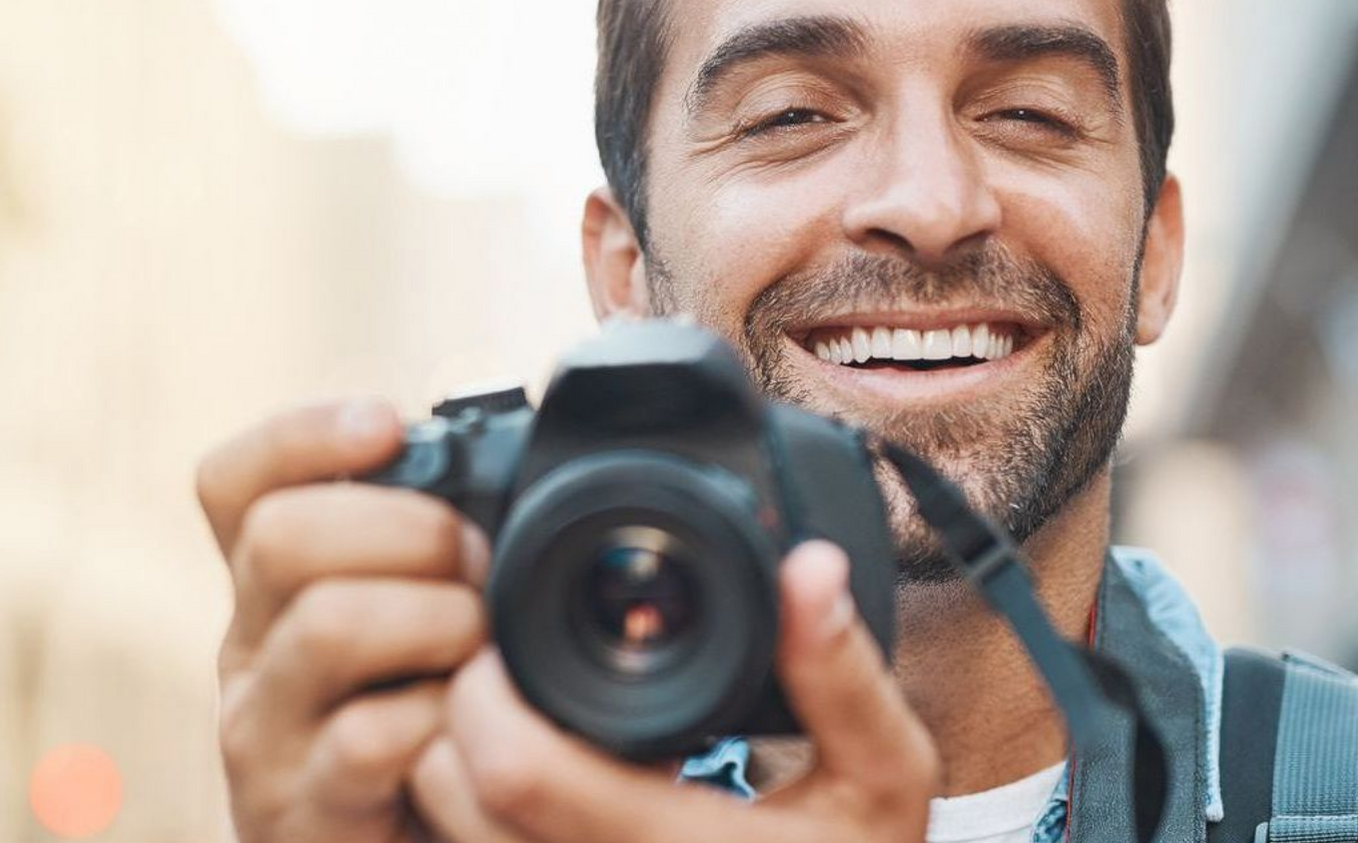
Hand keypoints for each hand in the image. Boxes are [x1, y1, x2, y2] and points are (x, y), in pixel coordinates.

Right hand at [196, 398, 490, 842]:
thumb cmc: (438, 714)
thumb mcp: (426, 608)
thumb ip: (439, 533)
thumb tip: (503, 426)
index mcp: (279, 584)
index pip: (238, 481)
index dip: (303, 434)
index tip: (389, 426)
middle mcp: (251, 647)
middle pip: (280, 534)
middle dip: (410, 529)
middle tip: (480, 568)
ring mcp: (264, 733)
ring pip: (327, 624)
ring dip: (436, 619)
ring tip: (483, 646)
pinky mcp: (302, 814)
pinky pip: (367, 737)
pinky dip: (439, 718)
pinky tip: (470, 723)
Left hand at [409, 540, 938, 842]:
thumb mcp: (884, 776)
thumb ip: (845, 676)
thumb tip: (810, 567)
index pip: (516, 772)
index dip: (489, 689)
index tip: (509, 638)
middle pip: (453, 797)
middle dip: (458, 715)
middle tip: (503, 669)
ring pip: (447, 832)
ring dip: (457, 763)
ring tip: (518, 721)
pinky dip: (477, 812)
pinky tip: (540, 783)